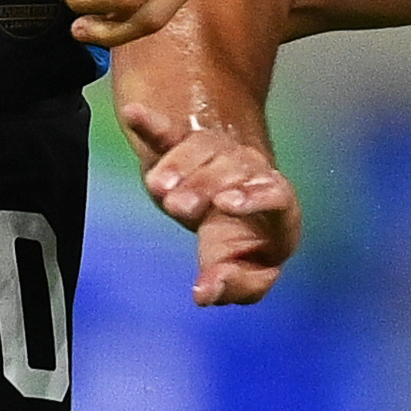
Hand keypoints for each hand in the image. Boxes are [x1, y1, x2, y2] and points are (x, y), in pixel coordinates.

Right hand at [112, 90, 301, 305]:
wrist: (228, 211)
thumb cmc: (239, 246)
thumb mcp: (241, 272)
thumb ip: (232, 285)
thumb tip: (203, 294)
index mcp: (276, 202)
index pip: (276, 193)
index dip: (253, 197)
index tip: (223, 204)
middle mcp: (250, 170)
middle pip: (231, 167)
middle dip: (204, 183)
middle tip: (177, 205)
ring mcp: (218, 154)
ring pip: (202, 149)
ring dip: (179, 166)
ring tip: (157, 187)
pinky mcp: (187, 145)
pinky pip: (170, 133)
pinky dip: (151, 125)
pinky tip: (134, 116)